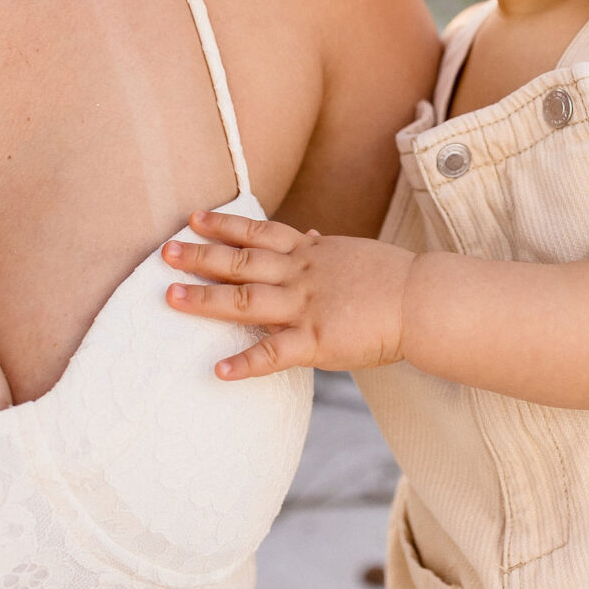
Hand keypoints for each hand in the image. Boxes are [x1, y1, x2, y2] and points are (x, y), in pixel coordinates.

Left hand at [162, 210, 413, 379]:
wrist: (423, 300)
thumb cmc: (393, 279)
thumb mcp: (351, 253)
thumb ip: (322, 249)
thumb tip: (305, 235)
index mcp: (310, 253)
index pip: (259, 233)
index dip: (224, 225)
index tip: (194, 218)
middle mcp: (300, 275)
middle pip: (241, 261)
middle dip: (200, 256)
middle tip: (164, 252)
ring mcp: (305, 307)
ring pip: (245, 300)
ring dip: (205, 299)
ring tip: (171, 298)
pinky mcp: (316, 341)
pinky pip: (273, 353)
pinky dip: (244, 362)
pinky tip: (218, 370)